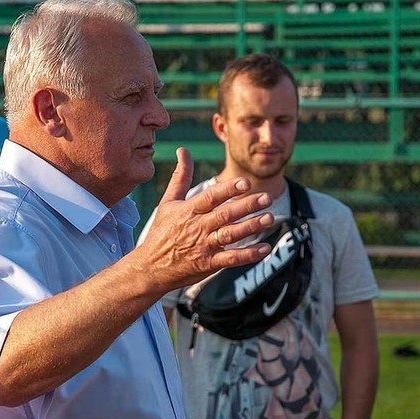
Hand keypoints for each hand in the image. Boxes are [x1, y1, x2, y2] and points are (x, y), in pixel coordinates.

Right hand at [136, 147, 273, 292]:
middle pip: (225, 214)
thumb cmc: (160, 233)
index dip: (228, 189)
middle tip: (267, 198)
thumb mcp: (168, 203)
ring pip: (230, 235)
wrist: (150, 268)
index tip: (245, 182)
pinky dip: (248, 255)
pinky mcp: (208, 264)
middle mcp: (197, 227)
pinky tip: (264, 249)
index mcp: (189, 210)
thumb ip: (180, 177)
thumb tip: (183, 150)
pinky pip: (231, 259)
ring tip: (269, 218)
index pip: (211, 197)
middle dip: (247, 206)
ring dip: (251, 227)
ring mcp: (203, 246)